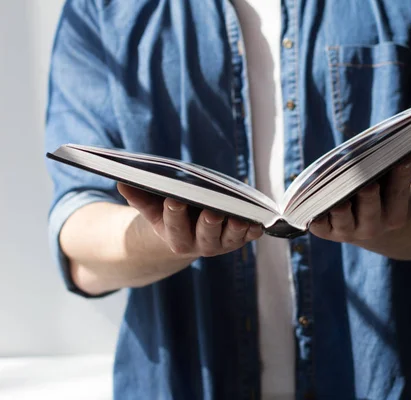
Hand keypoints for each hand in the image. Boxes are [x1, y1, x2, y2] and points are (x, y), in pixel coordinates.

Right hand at [117, 183, 262, 257]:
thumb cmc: (171, 214)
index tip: (174, 199)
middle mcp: (200, 244)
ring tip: (239, 217)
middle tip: (212, 211)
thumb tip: (121, 181)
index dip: (174, 214)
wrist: (190, 232)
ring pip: (230, 238)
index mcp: (176, 238)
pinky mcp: (240, 239)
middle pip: (205, 236)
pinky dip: (254, 230)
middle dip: (208, 223)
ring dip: (235, 228)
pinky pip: (248, 237)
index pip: (174, 227)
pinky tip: (258, 220)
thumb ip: (140, 197)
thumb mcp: (154, 208)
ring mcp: (222, 243)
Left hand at [309, 148, 410, 242]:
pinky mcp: (327, 232)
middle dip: (369, 197)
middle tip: (367, 184)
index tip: (403, 159)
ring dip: (341, 209)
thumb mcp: (396, 183)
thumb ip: (407, 166)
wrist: (366, 225)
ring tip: (338, 199)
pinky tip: (313, 208)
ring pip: (344, 219)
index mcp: (395, 215)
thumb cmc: (381, 194)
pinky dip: (317, 218)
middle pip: (371, 209)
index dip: (401, 176)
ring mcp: (349, 230)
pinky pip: (320, 227)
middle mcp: (373, 226)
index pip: (399, 193)